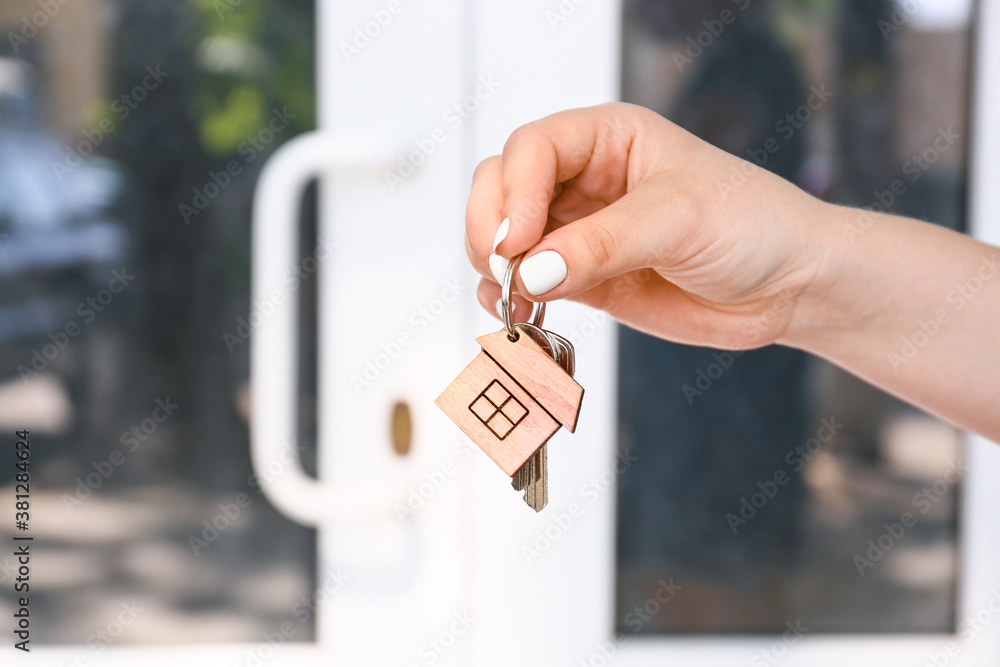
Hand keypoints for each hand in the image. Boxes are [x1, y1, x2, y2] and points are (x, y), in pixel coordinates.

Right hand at [465, 102, 830, 349]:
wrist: (788, 286)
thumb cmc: (751, 226)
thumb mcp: (678, 220)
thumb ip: (601, 244)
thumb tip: (528, 272)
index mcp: (608, 137)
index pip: (533, 148)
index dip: (514, 191)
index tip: (517, 241)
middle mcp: (584, 178)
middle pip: (501, 186)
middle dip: (492, 227)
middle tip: (506, 270)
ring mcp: (579, 230)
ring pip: (504, 237)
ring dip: (494, 267)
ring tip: (515, 300)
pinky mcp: (583, 278)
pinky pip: (526, 282)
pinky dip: (511, 299)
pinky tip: (523, 315)